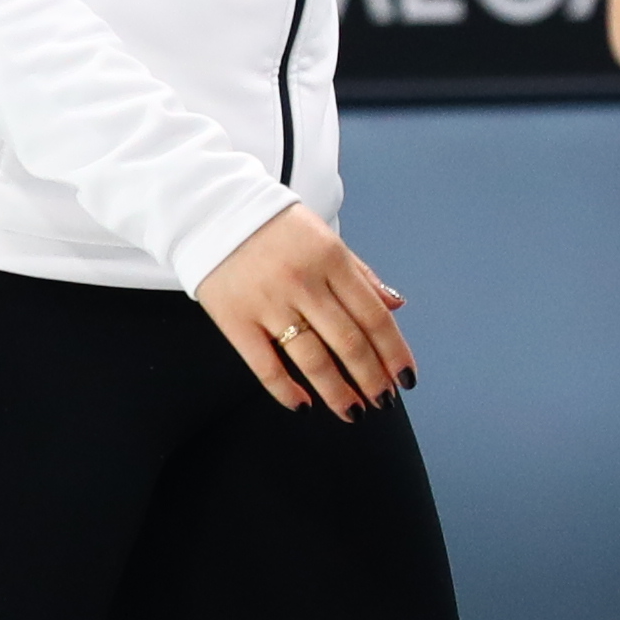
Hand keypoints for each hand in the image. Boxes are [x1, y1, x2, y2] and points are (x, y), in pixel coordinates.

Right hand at [195, 204, 412, 417]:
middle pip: (348, 342)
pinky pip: (265, 365)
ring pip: (312, 359)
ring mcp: (268, 303)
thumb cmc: (276, 228)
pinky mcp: (235, 319)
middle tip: (383, 400)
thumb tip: (396, 305)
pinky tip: (304, 405)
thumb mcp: (327, 239)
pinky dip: (286, 390)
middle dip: (371, 378)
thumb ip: (362, 275)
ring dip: (338, 392)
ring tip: (353, 410)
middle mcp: (303, 283)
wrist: (214, 209)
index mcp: (331, 260)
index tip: (405, 378)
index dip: (394, 353)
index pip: (374, 316)